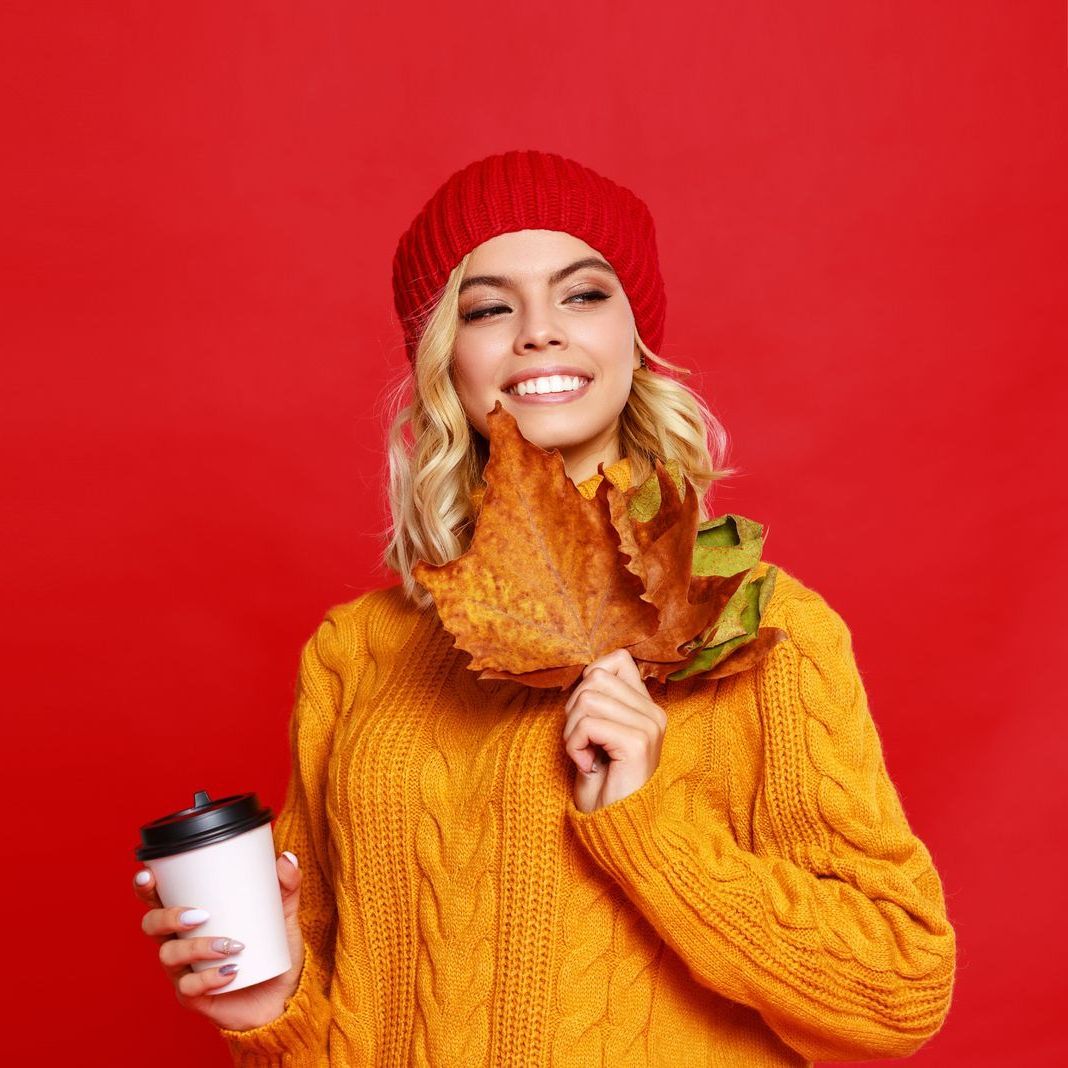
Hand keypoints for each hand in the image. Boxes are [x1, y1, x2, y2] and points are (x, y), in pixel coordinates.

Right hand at [133, 853, 305, 1031]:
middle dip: (167, 917)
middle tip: (200, 914)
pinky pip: (189, 986)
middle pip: (151, 925)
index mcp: (192, 915)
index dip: (146, 886)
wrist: (283, 994)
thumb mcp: (284, 913)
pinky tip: (230, 971)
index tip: (149, 874)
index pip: (158, 898)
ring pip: (169, 955)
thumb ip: (287, 885)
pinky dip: (209, 977)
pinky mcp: (194, 997)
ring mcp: (184, 970)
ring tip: (229, 944)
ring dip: (196, 947)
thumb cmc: (274, 948)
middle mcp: (180, 941)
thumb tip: (287, 858)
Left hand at [562, 648, 666, 812]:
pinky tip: (587, 764)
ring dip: (572, 729)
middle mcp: (653, 712)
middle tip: (582, 741)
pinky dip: (574, 745)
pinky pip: (588, 724)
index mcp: (646, 706)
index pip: (616, 659)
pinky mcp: (637, 743)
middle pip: (595, 677)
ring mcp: (648, 727)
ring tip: (584, 753)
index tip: (585, 714)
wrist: (616, 827)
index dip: (589, 679)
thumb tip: (585, 671)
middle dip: (573, 709)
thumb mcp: (598, 732)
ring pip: (587, 698)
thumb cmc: (603, 782)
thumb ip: (599, 699)